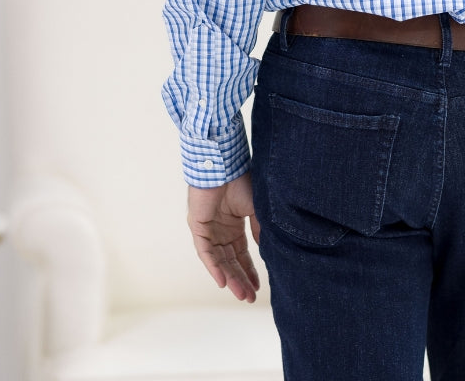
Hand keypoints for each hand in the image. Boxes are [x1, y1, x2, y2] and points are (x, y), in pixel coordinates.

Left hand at [187, 171, 262, 301]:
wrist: (224, 166)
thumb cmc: (242, 181)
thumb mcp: (257, 209)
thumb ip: (260, 229)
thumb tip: (266, 250)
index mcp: (234, 225)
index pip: (242, 254)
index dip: (249, 270)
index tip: (258, 286)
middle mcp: (221, 231)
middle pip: (231, 262)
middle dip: (241, 280)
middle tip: (250, 298)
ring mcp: (209, 231)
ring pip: (220, 261)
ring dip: (231, 278)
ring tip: (241, 295)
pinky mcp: (198, 228)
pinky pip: (206, 253)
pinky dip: (214, 267)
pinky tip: (224, 282)